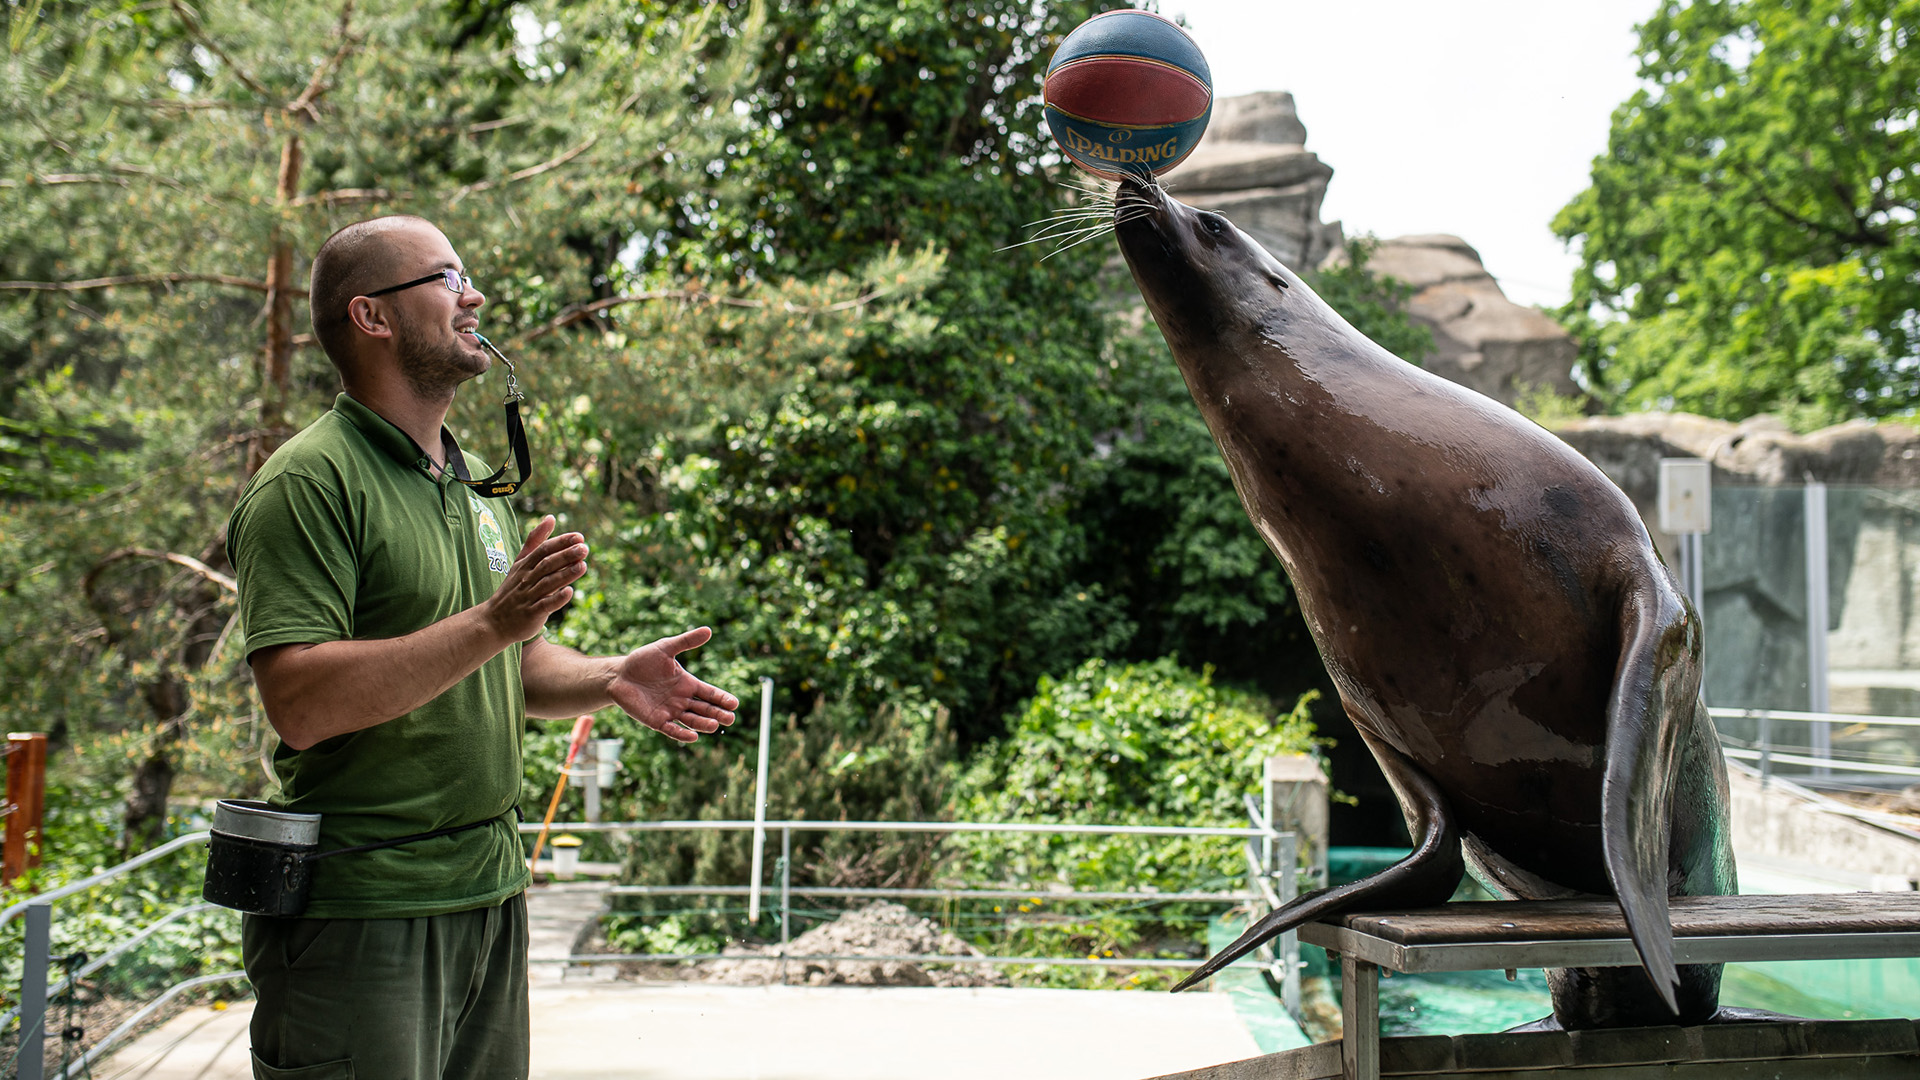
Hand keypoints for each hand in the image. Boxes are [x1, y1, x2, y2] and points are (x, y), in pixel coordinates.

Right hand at [483, 515, 586, 642]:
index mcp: (525, 566)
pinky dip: (557, 599)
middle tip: (584, 548)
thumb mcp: (521, 562)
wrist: (493, 621)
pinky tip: (570, 592)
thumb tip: (551, 517)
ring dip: (565, 574)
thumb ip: (535, 540)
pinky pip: (545, 605)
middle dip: (566, 556)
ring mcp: (528, 597)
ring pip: (548, 583)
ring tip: (582, 566)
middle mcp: (526, 579)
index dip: (561, 543)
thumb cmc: (512, 589)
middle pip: (547, 564)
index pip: (543, 550)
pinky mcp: (531, 614)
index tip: (579, 537)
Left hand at [608, 627, 739, 742]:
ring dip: (704, 724)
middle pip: (705, 709)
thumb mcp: (665, 648)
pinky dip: (682, 734)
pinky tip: (693, 737)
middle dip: (718, 714)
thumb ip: (686, 641)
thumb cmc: (642, 661)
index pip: (710, 693)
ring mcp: (670, 711)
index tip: (734, 703)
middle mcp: (682, 700)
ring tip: (714, 725)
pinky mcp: (656, 721)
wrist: (619, 675)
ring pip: (692, 721)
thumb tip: (708, 630)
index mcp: (688, 684)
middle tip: (730, 718)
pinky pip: (672, 729)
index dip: (722, 699)